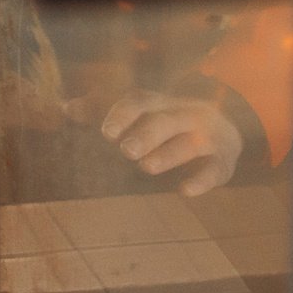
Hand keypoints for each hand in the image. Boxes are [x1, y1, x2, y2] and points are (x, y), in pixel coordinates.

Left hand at [101, 91, 242, 196]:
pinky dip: (203, 179)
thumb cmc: (167, 119)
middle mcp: (186, 115)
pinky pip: (217, 168)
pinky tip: (185, 190)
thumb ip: (102, 109)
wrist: (225, 119)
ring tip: (146, 166)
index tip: (106, 132)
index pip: (142, 101)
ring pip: (191, 142)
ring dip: (169, 153)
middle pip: (167, 120)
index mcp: (161, 103)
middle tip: (126, 150)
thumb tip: (66, 107)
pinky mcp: (224, 159)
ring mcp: (209, 135)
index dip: (124, 114)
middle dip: (147, 134)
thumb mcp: (139, 111)